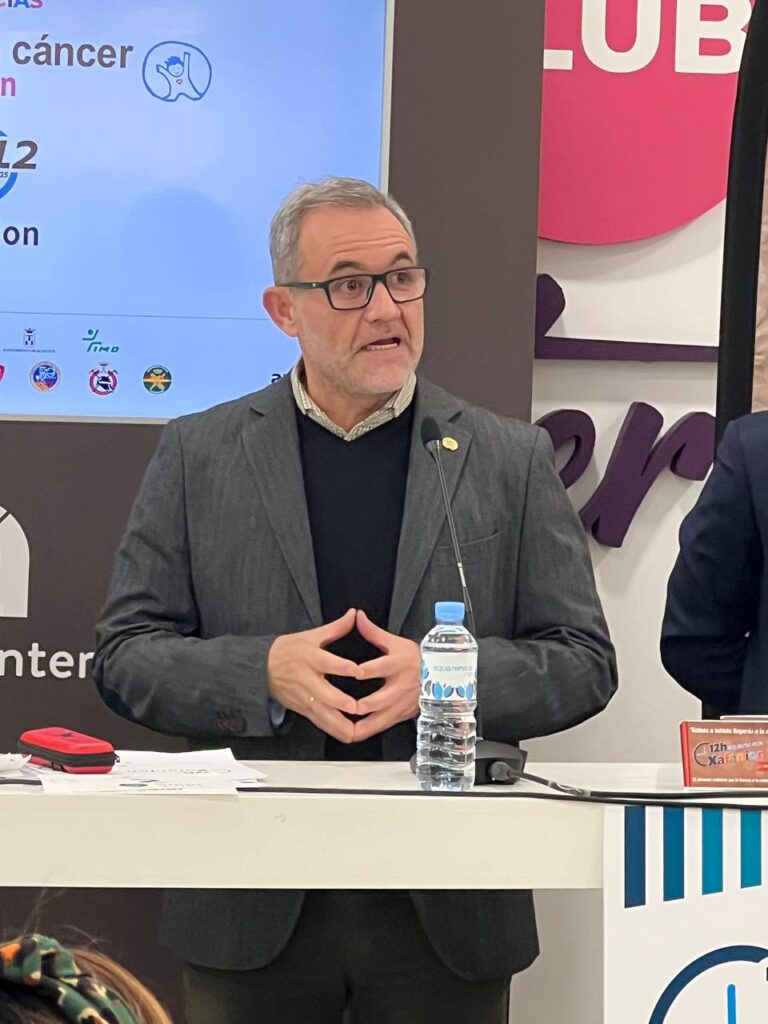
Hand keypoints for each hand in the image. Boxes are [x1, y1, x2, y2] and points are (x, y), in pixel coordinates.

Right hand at [267, 609, 358, 743]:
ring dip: (338, 723)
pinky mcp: (302, 708)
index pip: (326, 662)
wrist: (261, 667)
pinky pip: (318, 721)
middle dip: (339, 702)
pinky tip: (347, 736)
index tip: (357, 670)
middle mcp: (306, 679)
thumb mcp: (311, 636)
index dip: (341, 666)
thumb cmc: (288, 649)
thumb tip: (353, 614)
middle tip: (356, 707)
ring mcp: (303, 696)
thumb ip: (335, 628)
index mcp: (310, 657)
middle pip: (322, 693)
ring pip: (321, 712)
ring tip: (355, 731)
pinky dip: (333, 730)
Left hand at [352, 609, 420, 741]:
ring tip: (350, 730)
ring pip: (384, 717)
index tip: (355, 672)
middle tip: (351, 708)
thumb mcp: (396, 642)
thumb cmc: (415, 657)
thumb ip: (373, 632)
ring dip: (367, 724)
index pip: (382, 666)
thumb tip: (357, 616)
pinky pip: (385, 725)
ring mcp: (402, 702)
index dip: (368, 669)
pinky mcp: (403, 714)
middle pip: (383, 697)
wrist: (440, 675)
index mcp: (398, 664)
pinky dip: (370, 731)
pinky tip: (356, 735)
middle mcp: (400, 685)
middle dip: (367, 704)